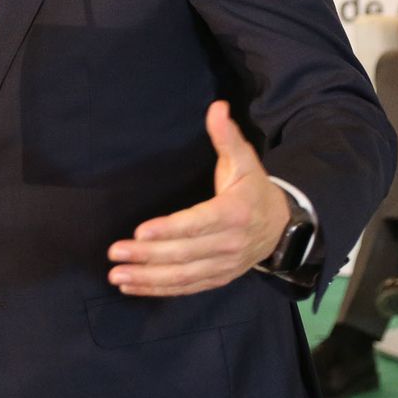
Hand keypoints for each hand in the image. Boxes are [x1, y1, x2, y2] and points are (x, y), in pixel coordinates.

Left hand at [106, 101, 289, 295]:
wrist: (282, 227)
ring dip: (148, 278)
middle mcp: (229, 244)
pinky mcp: (216, 278)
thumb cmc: (253, 189)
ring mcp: (223, 265)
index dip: (169, 229)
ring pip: (183, 276)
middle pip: (184, 253)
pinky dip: (158, 289)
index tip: (140, 231)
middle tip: (116, 253)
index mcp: (233, 214)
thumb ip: (227, 136)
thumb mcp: (245, 160)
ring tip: (117, 275)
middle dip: (148, 255)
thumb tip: (217, 107)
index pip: (198, 223)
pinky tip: (132, 287)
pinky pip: (186, 288)